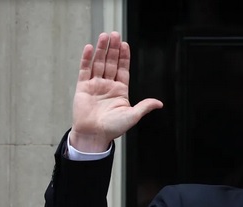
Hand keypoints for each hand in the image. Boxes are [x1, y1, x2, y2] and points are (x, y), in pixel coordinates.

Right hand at [70, 31, 162, 151]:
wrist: (94, 135)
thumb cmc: (113, 128)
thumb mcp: (132, 116)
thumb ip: (144, 107)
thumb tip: (159, 103)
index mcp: (120, 90)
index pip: (123, 69)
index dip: (124, 57)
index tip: (125, 44)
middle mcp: (108, 85)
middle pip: (111, 63)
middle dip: (113, 49)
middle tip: (114, 34)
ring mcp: (95, 85)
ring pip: (98, 63)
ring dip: (101, 50)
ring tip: (104, 36)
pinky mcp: (82, 87)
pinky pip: (84, 70)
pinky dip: (86, 59)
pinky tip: (89, 48)